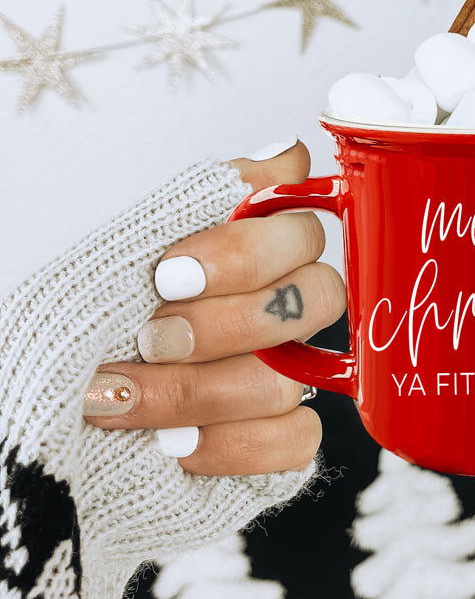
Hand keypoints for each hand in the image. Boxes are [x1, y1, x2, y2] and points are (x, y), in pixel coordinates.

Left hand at [83, 141, 344, 475]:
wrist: (25, 421)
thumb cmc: (62, 335)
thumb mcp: (115, 255)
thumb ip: (205, 200)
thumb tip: (288, 153)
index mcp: (241, 259)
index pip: (304, 229)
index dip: (248, 253)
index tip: (169, 273)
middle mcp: (269, 313)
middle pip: (321, 295)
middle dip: (230, 321)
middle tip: (153, 335)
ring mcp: (277, 378)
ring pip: (290, 376)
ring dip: (196, 391)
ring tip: (122, 397)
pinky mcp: (274, 442)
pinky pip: (295, 439)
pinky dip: (227, 444)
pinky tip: (172, 444)